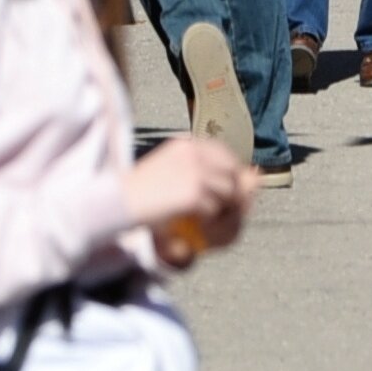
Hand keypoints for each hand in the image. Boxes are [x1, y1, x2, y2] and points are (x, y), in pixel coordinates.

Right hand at [124, 134, 252, 258]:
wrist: (114, 206)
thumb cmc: (139, 195)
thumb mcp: (175, 179)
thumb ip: (211, 177)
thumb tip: (257, 177)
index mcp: (185, 145)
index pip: (223, 153)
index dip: (228, 174)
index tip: (223, 192)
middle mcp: (192, 152)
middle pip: (232, 172)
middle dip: (233, 193)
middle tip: (221, 212)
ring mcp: (194, 171)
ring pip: (229, 192)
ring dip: (223, 210)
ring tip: (207, 221)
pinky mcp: (192, 192)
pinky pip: (215, 209)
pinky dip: (210, 221)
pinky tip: (196, 226)